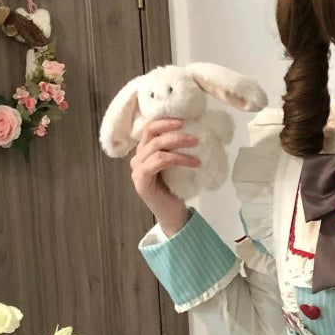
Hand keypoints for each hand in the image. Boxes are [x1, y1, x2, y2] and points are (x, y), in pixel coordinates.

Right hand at [130, 119, 198, 236]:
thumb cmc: (177, 190)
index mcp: (144, 152)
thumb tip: (195, 130)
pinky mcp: (142, 182)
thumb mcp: (177, 165)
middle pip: (151, 135)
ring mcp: (137, 171)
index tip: (182, 119)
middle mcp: (137, 159)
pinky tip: (194, 163)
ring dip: (179, 145)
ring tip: (197, 146)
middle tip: (194, 135)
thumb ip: (176, 149)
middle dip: (173, 131)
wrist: (174, 215)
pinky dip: (178, 159)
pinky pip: (159, 162)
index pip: (149, 129)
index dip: (163, 121)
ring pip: (156, 147)